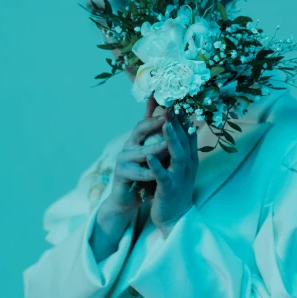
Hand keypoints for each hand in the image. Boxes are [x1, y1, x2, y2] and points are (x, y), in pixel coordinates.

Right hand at [104, 93, 169, 219]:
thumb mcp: (155, 154)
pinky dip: (148, 172)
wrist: (130, 198)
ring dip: (154, 149)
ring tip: (168, 145)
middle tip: (167, 118)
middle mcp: (129, 145)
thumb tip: (176, 119)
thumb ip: (162, 138)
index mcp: (139, 138)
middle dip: (154, 123)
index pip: (147, 119)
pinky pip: (136, 172)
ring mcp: (123, 159)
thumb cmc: (145, 174)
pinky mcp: (121, 174)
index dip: (155, 108)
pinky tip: (157, 172)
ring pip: (140, 152)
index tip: (167, 99)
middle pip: (140, 129)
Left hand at [146, 108, 198, 236]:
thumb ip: (180, 145)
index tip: (179, 99)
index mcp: (189, 158)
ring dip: (171, 139)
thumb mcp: (179, 164)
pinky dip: (157, 166)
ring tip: (165, 124)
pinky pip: (163, 177)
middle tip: (172, 104)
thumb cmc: (174, 187)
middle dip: (178, 122)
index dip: (184, 117)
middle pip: (185, 140)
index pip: (189, 133)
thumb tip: (182, 125)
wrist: (175, 217)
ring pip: (177, 156)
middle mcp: (187, 166)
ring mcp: (179, 178)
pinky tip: (150, 157)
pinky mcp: (169, 190)